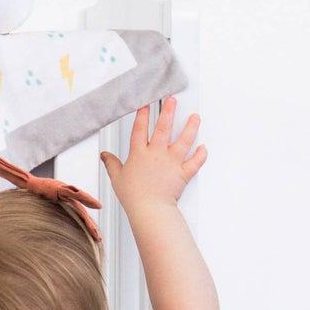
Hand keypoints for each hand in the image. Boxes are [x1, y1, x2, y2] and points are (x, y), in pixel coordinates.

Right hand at [100, 97, 205, 215]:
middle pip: (163, 128)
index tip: (146, 104)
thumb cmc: (134, 196)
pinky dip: (201, 155)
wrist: (149, 210)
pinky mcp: (182, 173)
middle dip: (168, 111)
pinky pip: (195, 162)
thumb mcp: (117, 178)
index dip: (142, 114)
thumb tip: (105, 156)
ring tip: (194, 117)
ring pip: (183, 140)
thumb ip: (111, 164)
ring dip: (190, 127)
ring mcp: (171, 163)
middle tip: (172, 100)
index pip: (140, 129)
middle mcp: (156, 154)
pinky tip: (203, 147)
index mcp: (139, 154)